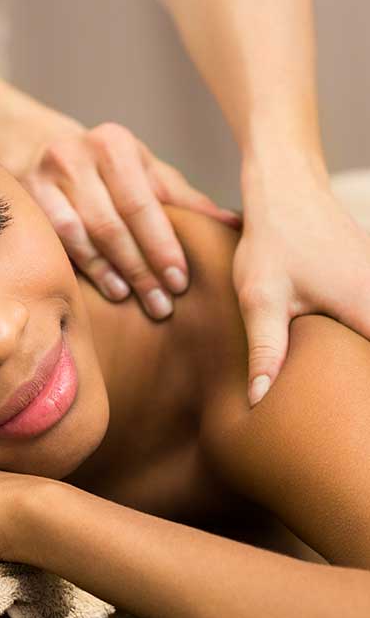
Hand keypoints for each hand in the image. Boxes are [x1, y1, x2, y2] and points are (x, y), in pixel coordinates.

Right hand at [16, 120, 241, 318]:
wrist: (40, 153)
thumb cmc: (105, 172)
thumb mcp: (144, 175)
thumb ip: (182, 200)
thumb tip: (235, 225)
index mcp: (115, 144)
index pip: (144, 203)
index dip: (163, 245)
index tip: (181, 282)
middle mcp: (78, 154)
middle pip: (114, 223)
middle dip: (142, 268)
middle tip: (163, 304)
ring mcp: (47, 177)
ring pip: (83, 234)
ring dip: (111, 271)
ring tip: (134, 299)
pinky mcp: (27, 198)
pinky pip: (57, 239)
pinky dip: (83, 266)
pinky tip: (105, 287)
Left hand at [234, 156, 369, 405]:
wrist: (287, 188)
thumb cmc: (273, 239)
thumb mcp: (261, 297)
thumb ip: (266, 349)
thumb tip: (258, 398)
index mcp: (369, 307)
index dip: (369, 398)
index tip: (361, 429)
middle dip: (365, 388)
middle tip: (353, 427)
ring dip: (361, 360)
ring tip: (351, 407)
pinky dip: (360, 340)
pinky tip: (347, 359)